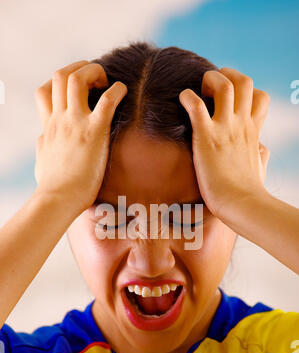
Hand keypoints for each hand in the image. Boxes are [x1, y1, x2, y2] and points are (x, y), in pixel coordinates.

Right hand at [34, 60, 127, 213]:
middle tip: (96, 79)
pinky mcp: (94, 131)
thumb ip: (43, 145)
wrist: (58, 199)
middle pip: (61, 75)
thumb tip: (42, 139)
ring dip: (95, 72)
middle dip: (79, 68)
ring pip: (78, 78)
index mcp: (49, 126)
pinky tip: (123, 92)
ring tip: (107, 82)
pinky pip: (107, 99)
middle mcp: (60, 119)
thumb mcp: (41, 160)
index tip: (75, 89)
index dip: (60, 82)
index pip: (45, 91)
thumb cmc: (52, 186)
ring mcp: (75, 123)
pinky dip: (118, 89)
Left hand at [179, 68, 270, 218]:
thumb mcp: (260, 166)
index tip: (230, 99)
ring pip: (224, 85)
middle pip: (245, 81)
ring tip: (199, 91)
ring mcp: (225, 129)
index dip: (246, 91)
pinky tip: (182, 100)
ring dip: (209, 81)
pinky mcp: (207, 137)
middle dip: (228, 76)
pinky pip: (196, 105)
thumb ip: (260, 154)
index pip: (261, 97)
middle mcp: (241, 124)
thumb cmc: (249, 190)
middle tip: (211, 88)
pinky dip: (187, 96)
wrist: (241, 205)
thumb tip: (262, 149)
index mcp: (252, 131)